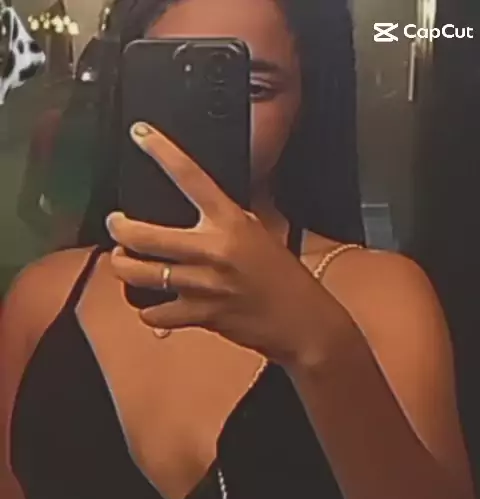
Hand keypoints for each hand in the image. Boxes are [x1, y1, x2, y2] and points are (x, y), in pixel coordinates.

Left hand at [107, 122, 329, 365]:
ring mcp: (205, 285)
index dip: (161, 151)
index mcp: (230, 221)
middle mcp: (214, 250)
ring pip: (141, 274)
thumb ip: (227, 219)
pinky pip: (156, 313)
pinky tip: (150, 305)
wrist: (302, 321)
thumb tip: (200, 205)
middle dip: (119, 229)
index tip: (140, 134)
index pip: (190, 176)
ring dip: (123, 267)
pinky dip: (148, 311)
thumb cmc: (284, 278)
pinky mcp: (201, 315)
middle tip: (116, 225)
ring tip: (123, 262)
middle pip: (145, 235)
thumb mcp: (259, 234)